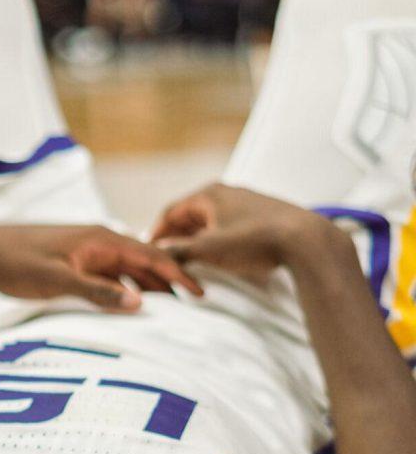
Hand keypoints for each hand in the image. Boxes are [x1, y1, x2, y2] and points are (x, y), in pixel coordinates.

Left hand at [0, 223, 202, 309]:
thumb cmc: (17, 263)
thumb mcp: (58, 280)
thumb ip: (98, 292)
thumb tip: (140, 305)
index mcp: (101, 239)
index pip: (152, 256)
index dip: (179, 274)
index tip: (201, 294)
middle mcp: (99, 241)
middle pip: (146, 262)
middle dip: (172, 282)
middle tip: (197, 307)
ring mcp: (88, 252)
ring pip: (129, 271)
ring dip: (150, 288)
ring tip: (172, 311)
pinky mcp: (76, 262)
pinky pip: (111, 277)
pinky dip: (126, 291)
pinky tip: (133, 307)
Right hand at [151, 183, 338, 283]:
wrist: (304, 239)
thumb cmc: (255, 240)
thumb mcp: (209, 249)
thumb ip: (180, 251)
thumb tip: (159, 252)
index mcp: (208, 195)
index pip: (171, 211)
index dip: (156, 232)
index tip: (148, 250)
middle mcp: (225, 193)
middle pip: (189, 215)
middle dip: (175, 236)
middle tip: (165, 257)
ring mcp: (244, 203)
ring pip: (209, 221)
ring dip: (196, 239)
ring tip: (188, 260)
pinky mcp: (260, 215)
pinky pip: (227, 226)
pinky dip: (215, 239)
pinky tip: (218, 256)